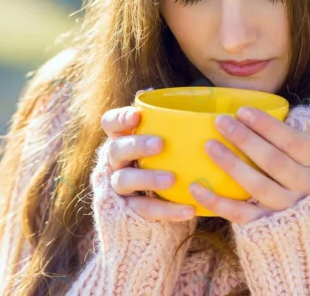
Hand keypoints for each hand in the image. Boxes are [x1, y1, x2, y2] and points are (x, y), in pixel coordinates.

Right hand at [100, 96, 195, 222]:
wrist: (166, 202)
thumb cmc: (169, 158)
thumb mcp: (169, 140)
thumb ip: (174, 124)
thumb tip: (199, 100)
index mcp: (124, 138)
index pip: (111, 123)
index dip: (119, 118)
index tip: (136, 116)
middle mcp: (117, 160)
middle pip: (117, 149)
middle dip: (137, 145)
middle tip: (160, 144)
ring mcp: (120, 185)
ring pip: (124, 180)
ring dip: (148, 178)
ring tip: (171, 180)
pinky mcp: (130, 210)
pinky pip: (146, 209)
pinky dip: (168, 210)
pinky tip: (189, 210)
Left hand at [188, 106, 309, 224]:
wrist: (307, 222)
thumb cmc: (300, 171)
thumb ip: (299, 130)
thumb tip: (288, 111)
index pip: (292, 140)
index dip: (267, 125)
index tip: (242, 111)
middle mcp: (306, 185)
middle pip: (273, 161)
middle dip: (245, 139)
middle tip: (220, 122)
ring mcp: (287, 208)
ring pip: (258, 186)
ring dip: (232, 165)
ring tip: (209, 146)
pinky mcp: (266, 226)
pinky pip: (240, 214)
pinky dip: (216, 202)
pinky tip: (196, 187)